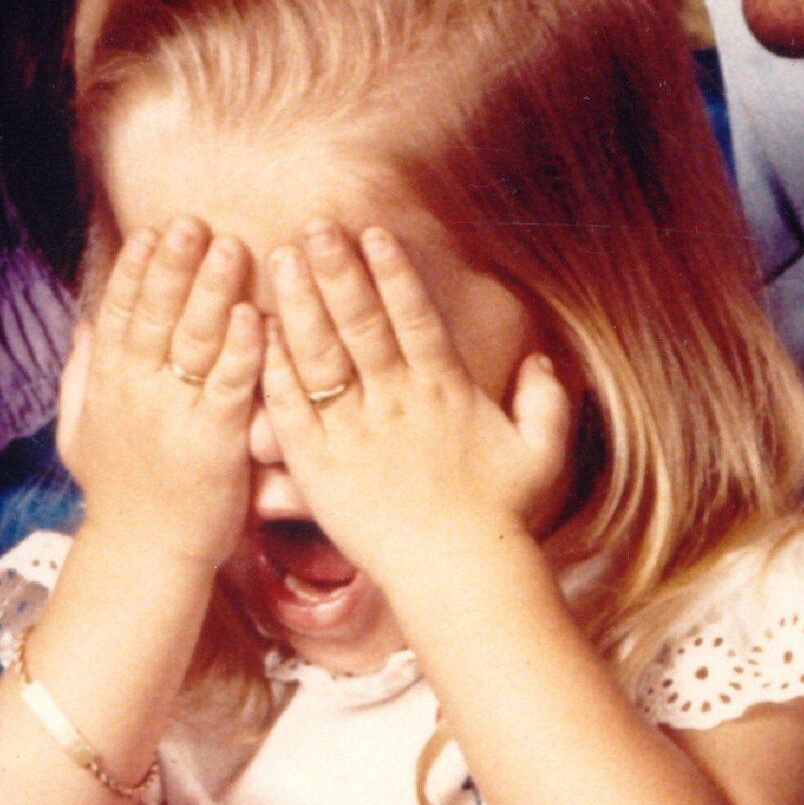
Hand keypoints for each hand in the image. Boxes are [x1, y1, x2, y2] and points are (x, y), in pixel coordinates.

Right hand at [58, 216, 262, 568]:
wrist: (145, 556)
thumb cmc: (120, 491)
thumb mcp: (81, 431)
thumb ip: (81, 376)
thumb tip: (84, 323)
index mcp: (107, 386)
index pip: (117, 313)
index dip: (134, 270)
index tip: (151, 231)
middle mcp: (137, 393)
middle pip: (154, 315)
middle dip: (172, 265)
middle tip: (192, 222)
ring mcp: (175, 415)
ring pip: (193, 340)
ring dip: (211, 291)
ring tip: (230, 247)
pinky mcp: (216, 441)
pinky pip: (230, 385)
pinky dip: (242, 349)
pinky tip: (256, 315)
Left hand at [259, 222, 571, 598]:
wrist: (459, 578)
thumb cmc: (501, 517)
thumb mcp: (540, 454)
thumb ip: (545, 401)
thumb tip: (543, 358)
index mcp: (445, 390)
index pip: (415, 317)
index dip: (394, 273)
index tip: (374, 232)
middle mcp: (397, 403)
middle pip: (361, 324)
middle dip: (337, 271)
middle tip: (314, 226)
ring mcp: (355, 433)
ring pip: (322, 357)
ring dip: (300, 304)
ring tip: (283, 259)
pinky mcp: (321, 467)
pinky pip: (292, 411)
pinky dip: (274, 370)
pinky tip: (258, 333)